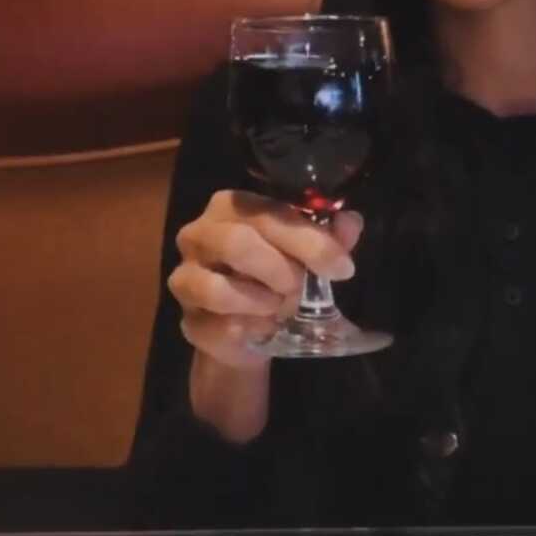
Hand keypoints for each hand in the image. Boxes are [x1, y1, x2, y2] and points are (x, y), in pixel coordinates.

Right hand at [168, 190, 363, 369]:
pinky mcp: (186, 318)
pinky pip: (216, 325)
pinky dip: (248, 327)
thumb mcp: (310, 253)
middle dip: (280, 269)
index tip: (341, 267)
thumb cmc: (278, 276)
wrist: (253, 329)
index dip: (308, 239)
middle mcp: (199, 233)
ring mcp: (185, 276)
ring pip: (217, 288)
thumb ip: (331, 236)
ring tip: (279, 305)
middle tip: (302, 286)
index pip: (268, 213)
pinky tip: (263, 325)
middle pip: (238, 242)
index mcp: (232, 205)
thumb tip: (350, 223)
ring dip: (260, 300)